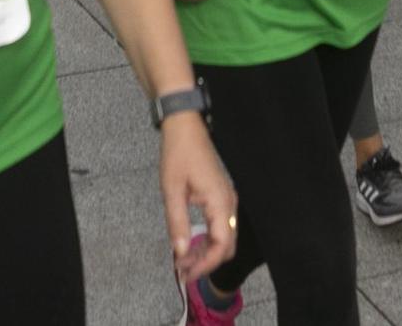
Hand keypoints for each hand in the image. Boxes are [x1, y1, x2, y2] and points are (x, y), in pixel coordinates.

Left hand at [159, 112, 235, 282]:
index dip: (206, 264)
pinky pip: (219, 226)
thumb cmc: (179, 154)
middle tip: (183, 272)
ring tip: (183, 262)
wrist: (186, 127)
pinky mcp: (221, 198)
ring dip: (206, 253)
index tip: (187, 274)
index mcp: (220, 202)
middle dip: (206, 263)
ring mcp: (226, 200)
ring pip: (223, 238)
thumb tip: (180, 252)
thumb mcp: (172, 191)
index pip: (221, 245)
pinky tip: (189, 245)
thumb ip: (177, 223)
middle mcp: (228, 204)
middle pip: (226, 246)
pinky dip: (207, 240)